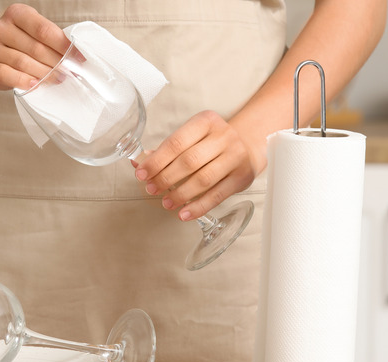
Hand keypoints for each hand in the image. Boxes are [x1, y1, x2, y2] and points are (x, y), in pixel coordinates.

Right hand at [0, 3, 70, 89]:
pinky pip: (8, 75)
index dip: (63, 46)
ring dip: (45, 74)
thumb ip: (49, 39)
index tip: (78, 58)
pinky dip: (24, 81)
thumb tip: (73, 57)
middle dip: (57, 62)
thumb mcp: (31, 32)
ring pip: (23, 63)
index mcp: (17, 14)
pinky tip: (36, 84)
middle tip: (70, 72)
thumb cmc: (17, 42)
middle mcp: (1, 28)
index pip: (44, 30)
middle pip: (36, 48)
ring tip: (58, 79)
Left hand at [133, 111, 265, 220]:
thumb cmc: (212, 142)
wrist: (249, 143)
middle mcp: (223, 136)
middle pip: (189, 161)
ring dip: (180, 194)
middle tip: (152, 189)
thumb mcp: (192, 137)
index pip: (176, 142)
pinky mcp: (242, 176)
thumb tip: (138, 163)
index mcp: (205, 121)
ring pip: (203, 179)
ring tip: (166, 202)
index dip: (156, 160)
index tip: (142, 174)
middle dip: (166, 178)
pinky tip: (184, 213)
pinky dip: (198, 207)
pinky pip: (217, 195)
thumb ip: (165, 150)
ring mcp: (235, 156)